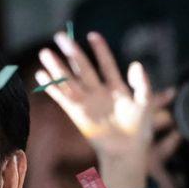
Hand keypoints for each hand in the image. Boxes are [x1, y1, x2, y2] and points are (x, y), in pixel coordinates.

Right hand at [38, 31, 155, 187]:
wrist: (127, 152)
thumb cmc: (140, 129)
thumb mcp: (146, 104)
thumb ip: (143, 84)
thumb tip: (136, 64)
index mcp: (116, 88)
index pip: (107, 64)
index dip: (100, 50)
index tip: (92, 35)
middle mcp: (99, 92)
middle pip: (83, 68)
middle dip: (72, 52)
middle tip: (60, 36)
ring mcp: (87, 102)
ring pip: (69, 81)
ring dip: (57, 67)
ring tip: (45, 52)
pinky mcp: (77, 113)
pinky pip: (62, 97)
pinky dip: (52, 87)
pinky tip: (42, 75)